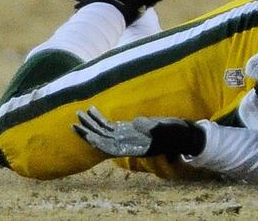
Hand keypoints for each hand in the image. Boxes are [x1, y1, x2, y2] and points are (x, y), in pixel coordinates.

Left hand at [73, 107, 205, 158]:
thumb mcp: (167, 130)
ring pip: (103, 132)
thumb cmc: (176, 134)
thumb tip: (136, 122)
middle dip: (88, 132)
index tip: (88, 136)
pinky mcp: (127, 128)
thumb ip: (153, 127)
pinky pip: (109, 125)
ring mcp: (125, 136)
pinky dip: (99, 119)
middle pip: (101, 140)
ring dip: (90, 124)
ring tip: (79, 114)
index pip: (111, 147)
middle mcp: (126, 143)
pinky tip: (92, 110)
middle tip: (75, 122)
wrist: (182, 135)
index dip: (98, 142)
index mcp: (133, 147)